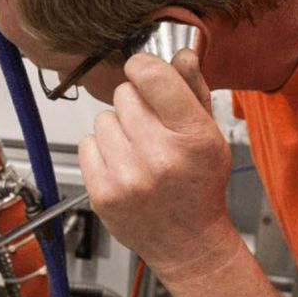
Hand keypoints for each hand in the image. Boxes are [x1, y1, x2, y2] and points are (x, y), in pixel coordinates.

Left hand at [79, 50, 233, 279]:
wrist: (188, 242)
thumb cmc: (199, 186)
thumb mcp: (210, 135)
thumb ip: (193, 91)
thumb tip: (180, 54)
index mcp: (192, 136)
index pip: (152, 76)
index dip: (143, 67)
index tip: (143, 72)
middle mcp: (159, 155)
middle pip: (124, 94)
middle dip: (135, 104)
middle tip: (151, 128)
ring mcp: (127, 176)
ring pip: (103, 118)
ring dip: (117, 129)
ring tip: (137, 151)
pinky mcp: (102, 191)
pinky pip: (87, 143)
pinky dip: (101, 150)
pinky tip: (122, 166)